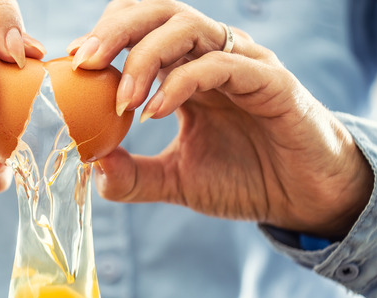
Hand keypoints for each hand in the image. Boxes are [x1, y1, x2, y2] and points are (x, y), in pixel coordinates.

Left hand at [68, 0, 372, 239]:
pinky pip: (222, 64)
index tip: (73, 64)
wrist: (303, 200)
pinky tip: (156, 111)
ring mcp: (243, 64)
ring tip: (122, 98)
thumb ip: (134, 174)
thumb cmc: (245, 180)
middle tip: (84, 61)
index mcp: (188, 70)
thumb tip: (90, 166)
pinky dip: (183, 82)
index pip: (142, 28)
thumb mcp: (176, 180)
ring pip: (189, 27)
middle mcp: (213, 56)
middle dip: (116, 29)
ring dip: (146, 56)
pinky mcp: (271, 82)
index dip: (106, 36)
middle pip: (160, 12)